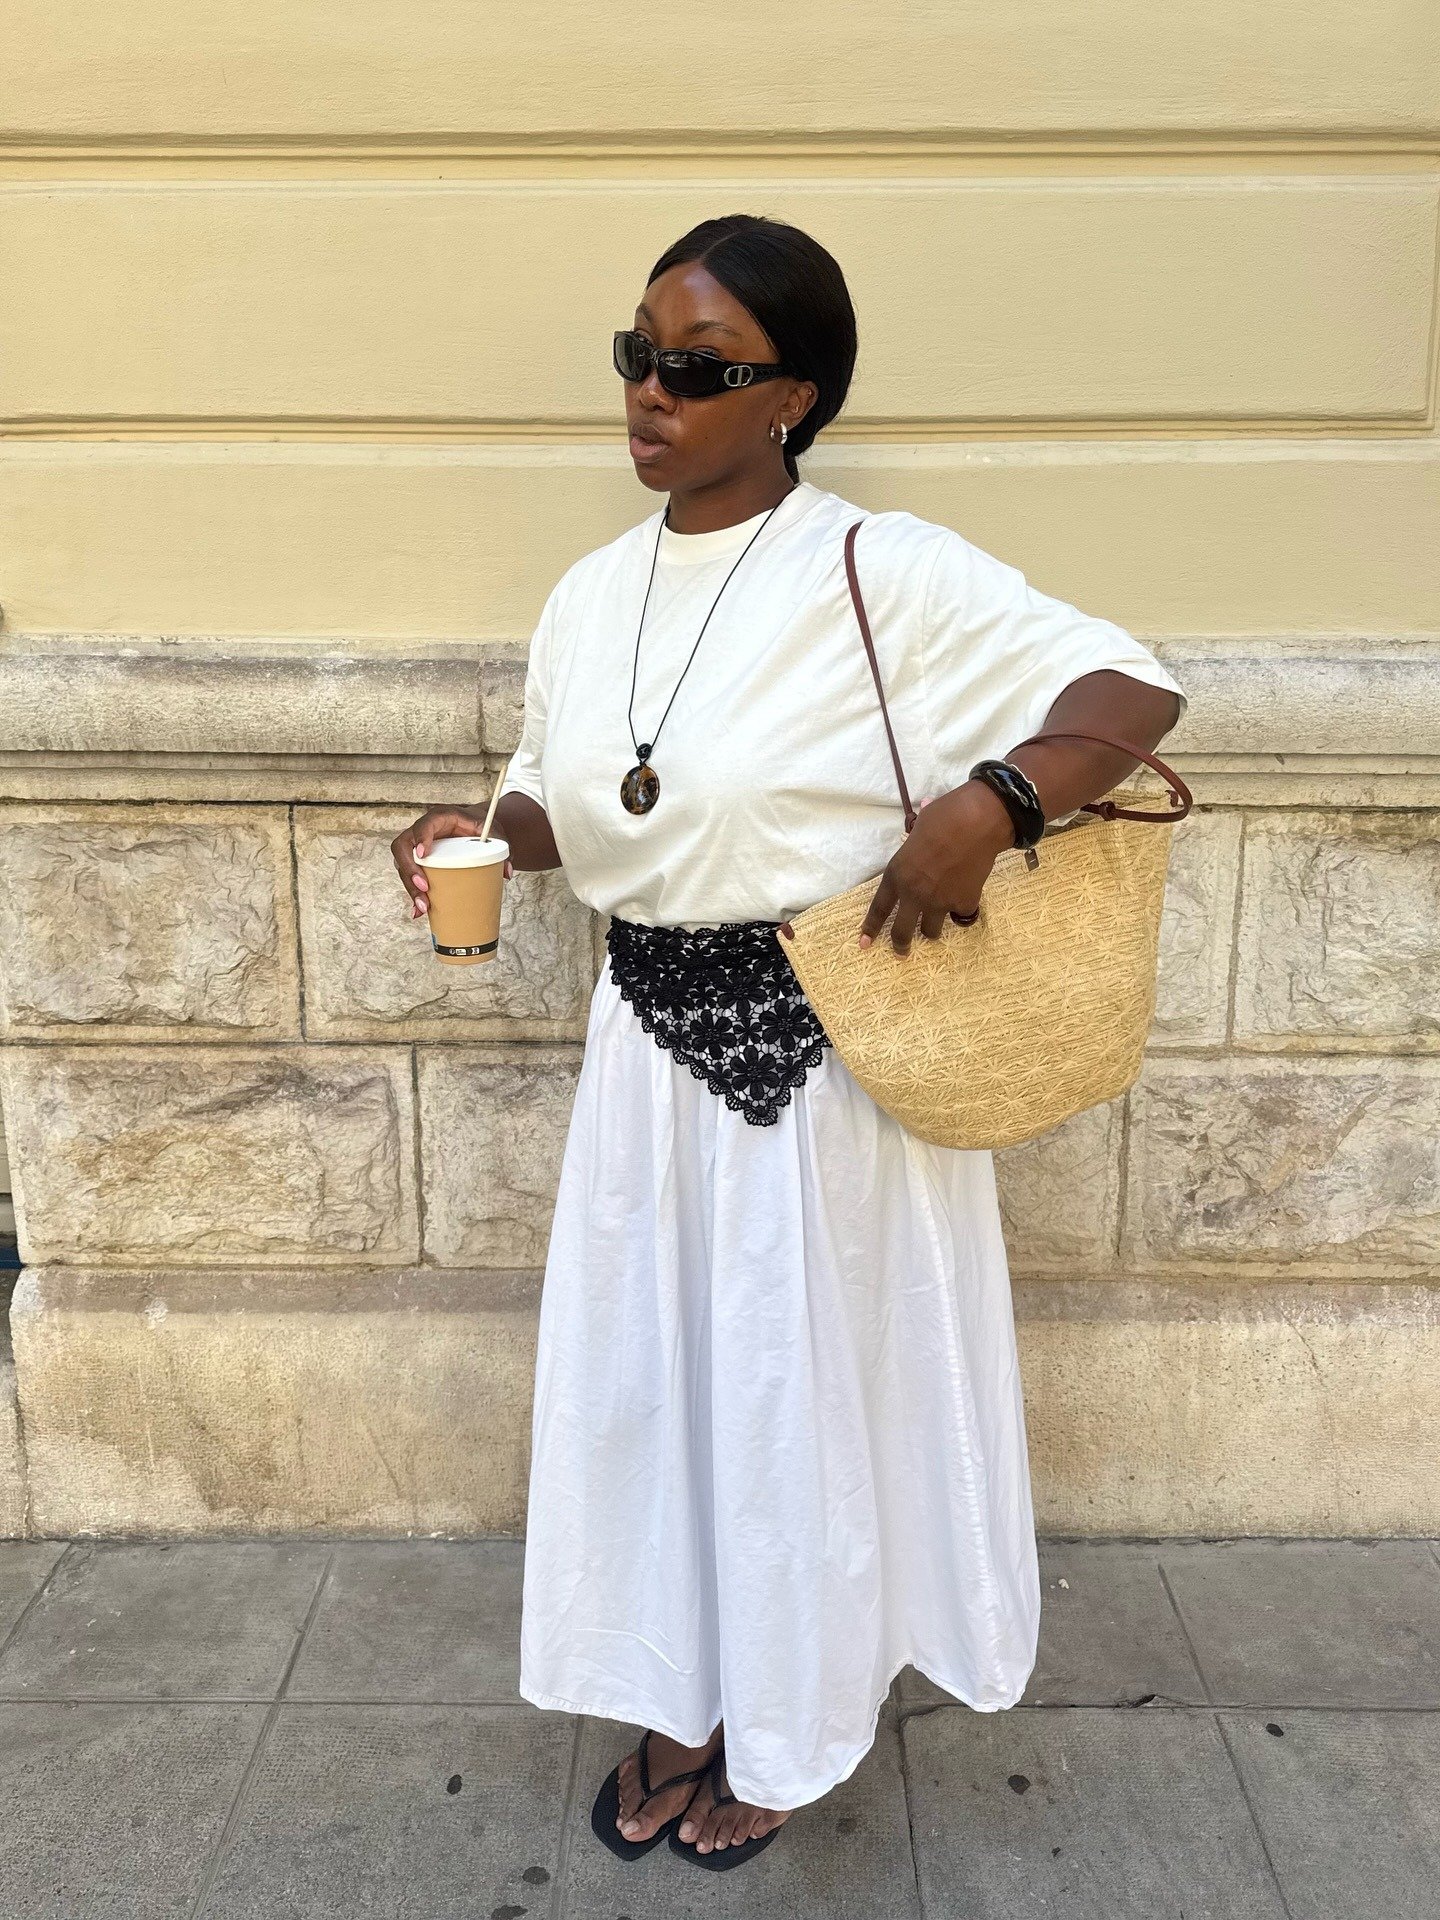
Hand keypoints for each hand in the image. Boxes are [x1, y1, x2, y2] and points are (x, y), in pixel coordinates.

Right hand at [390, 807, 512, 919]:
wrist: (475, 829)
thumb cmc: (480, 827)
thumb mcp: (494, 832)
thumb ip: (503, 848)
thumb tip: (506, 873)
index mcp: (441, 818)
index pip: (424, 824)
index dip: (420, 837)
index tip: (422, 854)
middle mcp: (423, 831)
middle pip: (404, 847)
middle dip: (410, 869)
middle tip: (424, 887)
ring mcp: (417, 847)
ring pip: (402, 865)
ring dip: (410, 887)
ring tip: (424, 906)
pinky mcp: (418, 863)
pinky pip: (409, 877)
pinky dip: (413, 895)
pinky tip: (418, 911)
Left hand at [857, 784, 1013, 955]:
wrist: (978, 822)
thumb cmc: (945, 816)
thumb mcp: (919, 829)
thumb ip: (915, 844)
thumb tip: (921, 832)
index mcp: (897, 874)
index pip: (879, 908)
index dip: (871, 928)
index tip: (865, 943)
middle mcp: (914, 893)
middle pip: (902, 932)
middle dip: (900, 945)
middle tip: (901, 952)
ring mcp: (939, 902)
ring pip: (931, 932)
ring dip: (932, 928)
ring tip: (936, 921)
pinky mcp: (963, 904)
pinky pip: (960, 914)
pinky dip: (962, 907)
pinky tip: (967, 893)